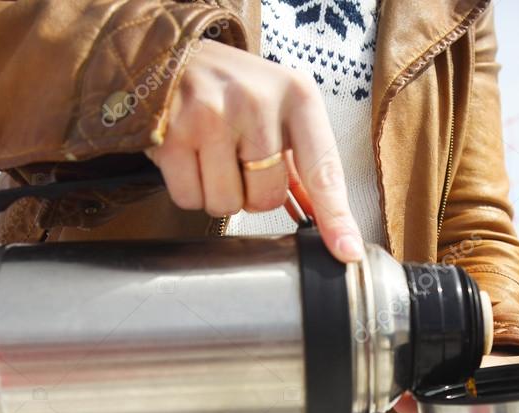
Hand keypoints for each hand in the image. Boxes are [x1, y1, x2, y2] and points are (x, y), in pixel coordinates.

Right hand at [144, 40, 363, 262]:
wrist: (172, 56)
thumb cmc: (235, 90)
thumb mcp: (280, 111)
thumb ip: (304, 167)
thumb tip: (332, 227)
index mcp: (296, 96)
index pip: (322, 170)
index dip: (335, 217)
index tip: (347, 251)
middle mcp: (256, 102)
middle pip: (267, 199)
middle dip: (252, 193)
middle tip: (239, 158)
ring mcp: (210, 115)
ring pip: (226, 205)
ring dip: (219, 194)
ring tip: (212, 154)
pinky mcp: (171, 134)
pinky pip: (189, 199)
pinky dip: (189, 190)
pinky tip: (189, 156)